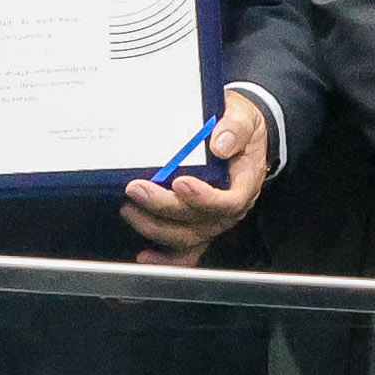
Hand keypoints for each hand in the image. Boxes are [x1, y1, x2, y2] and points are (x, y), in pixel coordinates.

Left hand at [120, 93, 274, 264]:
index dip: (204, 198)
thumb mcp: (243, 117)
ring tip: (129, 208)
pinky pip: (184, 250)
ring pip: (187, 237)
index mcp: (244, 183)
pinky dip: (165, 258)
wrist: (240, 135)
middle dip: (165, 208)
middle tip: (137, 189)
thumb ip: (235, 127)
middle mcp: (229, 208)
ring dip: (156, 227)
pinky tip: (145, 256)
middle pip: (200, 221)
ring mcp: (212, 219)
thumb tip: (220, 143)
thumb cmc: (240, 128)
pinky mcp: (197, 224)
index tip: (180, 183)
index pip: (229, 201)